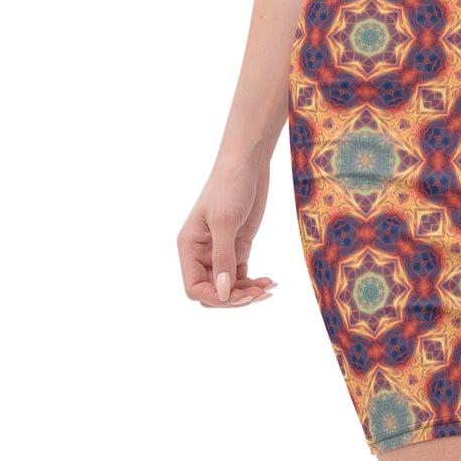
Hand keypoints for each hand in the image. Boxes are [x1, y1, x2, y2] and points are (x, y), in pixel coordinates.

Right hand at [177, 155, 277, 307]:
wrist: (247, 162)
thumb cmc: (229, 186)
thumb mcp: (225, 221)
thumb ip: (223, 258)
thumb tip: (222, 294)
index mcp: (189, 247)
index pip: (193, 287)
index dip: (214, 297)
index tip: (237, 295)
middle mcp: (201, 253)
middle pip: (212, 291)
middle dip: (233, 297)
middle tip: (259, 293)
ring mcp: (221, 251)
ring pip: (229, 287)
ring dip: (247, 293)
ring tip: (269, 288)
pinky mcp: (238, 246)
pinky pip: (242, 275)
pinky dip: (254, 282)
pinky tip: (271, 282)